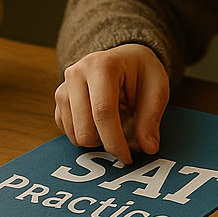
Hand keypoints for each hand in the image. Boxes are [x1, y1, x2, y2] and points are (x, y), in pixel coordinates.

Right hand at [54, 44, 170, 164]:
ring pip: (73, 133)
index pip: (103, 112)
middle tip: (124, 144)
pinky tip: (100, 125)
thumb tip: (148, 148)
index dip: (115, 141)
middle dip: (105, 144)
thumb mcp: (158, 88)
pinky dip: (84, 135)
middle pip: (84, 127)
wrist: (125, 57)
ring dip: (95, 140)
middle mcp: (76, 73)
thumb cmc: (142, 72)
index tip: (127, 158)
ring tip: (114, 127)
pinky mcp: (59, 99)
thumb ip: (151, 118)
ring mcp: (64, 86)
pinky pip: (66, 130)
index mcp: (102, 66)